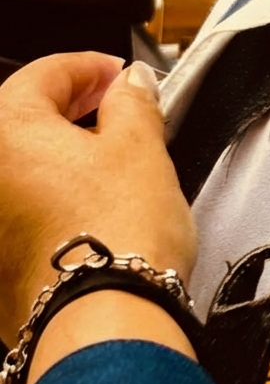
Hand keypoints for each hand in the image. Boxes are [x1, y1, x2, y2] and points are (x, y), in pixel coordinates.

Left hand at [0, 54, 195, 346]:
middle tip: (117, 110)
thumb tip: (131, 83)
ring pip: (24, 166)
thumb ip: (134, 103)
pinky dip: (53, 195)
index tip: (121, 74)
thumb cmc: (118, 233)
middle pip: (26, 118)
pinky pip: (24, 207)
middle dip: (75, 108)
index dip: (92, 67)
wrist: (104, 316)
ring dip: (63, 154)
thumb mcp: (141, 147)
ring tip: (113, 161)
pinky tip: (93, 204)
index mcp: (7, 128)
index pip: (47, 72)